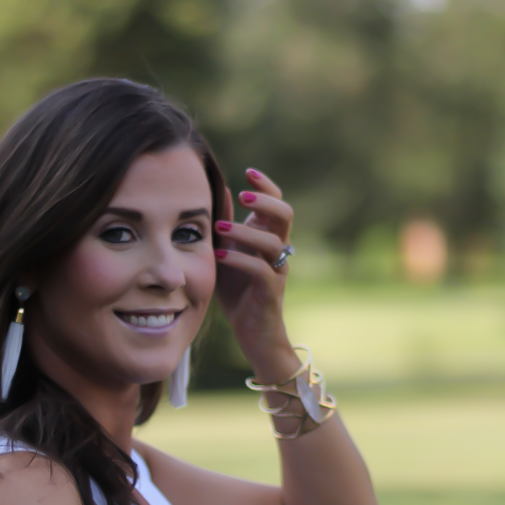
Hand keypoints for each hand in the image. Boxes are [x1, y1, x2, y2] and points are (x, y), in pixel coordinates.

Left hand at [213, 169, 298, 382]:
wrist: (252, 333)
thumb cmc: (238, 291)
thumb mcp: (225, 252)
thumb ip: (223, 223)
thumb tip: (220, 189)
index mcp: (268, 236)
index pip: (277, 202)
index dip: (266, 185)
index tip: (247, 172)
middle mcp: (278, 250)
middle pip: (285, 215)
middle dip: (265, 202)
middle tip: (242, 198)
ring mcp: (277, 271)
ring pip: (273, 242)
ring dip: (245, 232)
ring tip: (219, 231)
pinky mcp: (270, 292)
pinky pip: (262, 271)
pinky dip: (240, 261)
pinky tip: (220, 256)